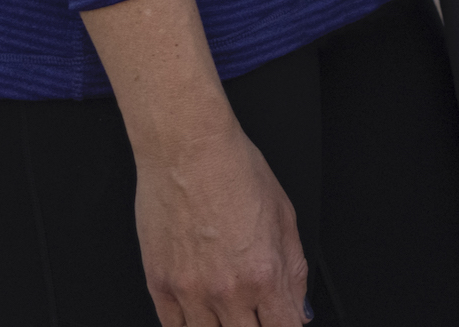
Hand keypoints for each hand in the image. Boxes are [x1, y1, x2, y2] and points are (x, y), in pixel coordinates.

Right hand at [132, 117, 311, 326]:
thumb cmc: (234, 170)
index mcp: (263, 273)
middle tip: (254, 311)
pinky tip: (201, 312)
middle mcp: (227, 290)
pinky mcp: (159, 284)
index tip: (281, 320)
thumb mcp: (285, 216)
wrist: (187, 148)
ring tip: (227, 309)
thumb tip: (298, 308)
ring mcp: (190, 291)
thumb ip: (294, 272)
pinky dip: (190, 326)